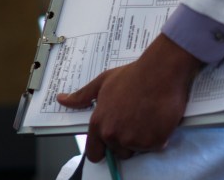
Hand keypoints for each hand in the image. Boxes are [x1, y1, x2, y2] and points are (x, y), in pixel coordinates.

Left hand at [56, 35, 202, 162]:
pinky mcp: (153, 141)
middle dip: (128, 140)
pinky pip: (156, 145)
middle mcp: (114, 135)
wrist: (161, 70)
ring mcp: (134, 140)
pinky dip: (160, 135)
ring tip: (150, 115)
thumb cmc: (133, 74)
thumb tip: (62, 99)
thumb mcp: (103, 82)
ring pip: (138, 149)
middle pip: (119, 152)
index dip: (104, 148)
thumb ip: (82, 96)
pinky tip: (160, 118)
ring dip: (145, 137)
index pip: (94, 153)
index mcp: (99, 124)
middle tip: (137, 119)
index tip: (112, 141)